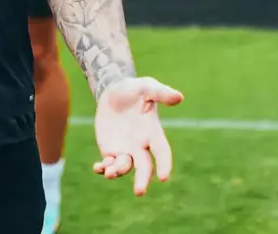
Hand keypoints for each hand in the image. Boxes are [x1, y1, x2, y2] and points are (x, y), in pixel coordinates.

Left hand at [91, 76, 183, 195]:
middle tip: (139, 191)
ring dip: (118, 172)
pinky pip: (108, 164)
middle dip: (142, 179)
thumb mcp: (147, 87)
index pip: (162, 152)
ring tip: (110, 173)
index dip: (164, 164)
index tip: (164, 177)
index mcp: (153, 132)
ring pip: (124, 167)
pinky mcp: (110, 150)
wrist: (114, 91)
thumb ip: (161, 93)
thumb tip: (179, 97)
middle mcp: (141, 145)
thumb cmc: (135, 89)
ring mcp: (125, 149)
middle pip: (144, 167)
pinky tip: (98, 168)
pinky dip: (103, 169)